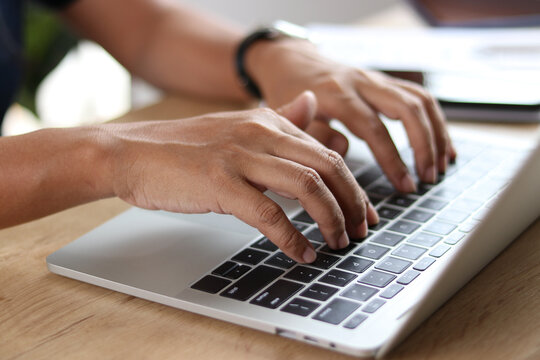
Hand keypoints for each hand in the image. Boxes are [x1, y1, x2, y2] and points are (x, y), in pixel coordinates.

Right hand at [102, 92, 377, 262]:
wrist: (130, 153)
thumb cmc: (183, 148)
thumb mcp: (235, 127)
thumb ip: (277, 118)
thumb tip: (311, 103)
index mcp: (267, 121)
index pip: (327, 151)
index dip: (353, 184)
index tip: (364, 210)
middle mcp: (259, 132)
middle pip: (327, 166)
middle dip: (352, 202)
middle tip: (361, 230)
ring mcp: (240, 156)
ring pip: (307, 186)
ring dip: (331, 218)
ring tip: (339, 243)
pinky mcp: (220, 183)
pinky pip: (269, 213)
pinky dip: (292, 237)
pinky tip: (302, 253)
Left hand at [246, 39, 456, 191]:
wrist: (293, 61)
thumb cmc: (288, 92)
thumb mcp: (290, 118)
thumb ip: (314, 135)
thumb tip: (343, 151)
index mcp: (337, 95)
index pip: (374, 129)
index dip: (393, 159)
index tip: (406, 186)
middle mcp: (361, 82)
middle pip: (407, 108)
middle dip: (424, 145)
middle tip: (429, 177)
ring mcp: (376, 79)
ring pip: (419, 99)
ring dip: (436, 133)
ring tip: (443, 164)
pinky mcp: (384, 81)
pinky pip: (419, 96)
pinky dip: (435, 120)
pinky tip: (443, 144)